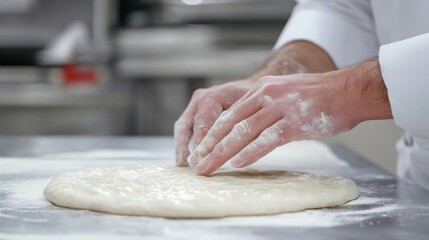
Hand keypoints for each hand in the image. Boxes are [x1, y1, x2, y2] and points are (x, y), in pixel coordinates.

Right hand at [174, 79, 254, 166]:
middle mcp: (201, 99)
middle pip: (188, 125)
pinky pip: (185, 128)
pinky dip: (185, 143)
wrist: (254, 87)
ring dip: (181, 146)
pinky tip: (186, 159)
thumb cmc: (256, 99)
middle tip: (191, 164)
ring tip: (182, 164)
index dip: (203, 143)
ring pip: (182, 127)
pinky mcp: (194, 112)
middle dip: (187, 146)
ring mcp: (195, 104)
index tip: (204, 159)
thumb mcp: (252, 112)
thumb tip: (232, 148)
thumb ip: (240, 128)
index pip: (204, 122)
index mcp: (213, 97)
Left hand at [187, 73, 359, 174]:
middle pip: (230, 124)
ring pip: (244, 131)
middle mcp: (266, 95)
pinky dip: (251, 152)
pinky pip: (268, 139)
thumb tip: (247, 128)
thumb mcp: (283, 94)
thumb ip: (264, 108)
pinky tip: (238, 163)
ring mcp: (280, 108)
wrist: (348, 91)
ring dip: (223, 152)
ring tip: (209, 167)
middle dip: (210, 146)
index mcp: (261, 90)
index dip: (211, 134)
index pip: (229, 114)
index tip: (199, 151)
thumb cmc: (317, 98)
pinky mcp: (295, 122)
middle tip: (196, 164)